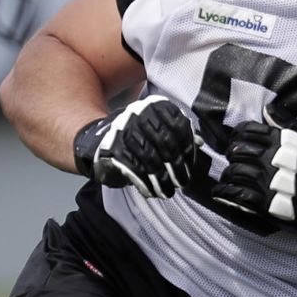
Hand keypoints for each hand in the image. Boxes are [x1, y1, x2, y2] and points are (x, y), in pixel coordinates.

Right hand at [74, 95, 203, 198]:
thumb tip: (199, 142)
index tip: (191, 166)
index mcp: (155, 106)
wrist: (97, 144)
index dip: (188, 150)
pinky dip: (144, 183)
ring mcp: (124, 130)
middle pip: (166, 144)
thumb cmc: (136, 139)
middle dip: (177, 168)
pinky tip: (150, 191)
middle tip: (182, 182)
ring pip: (151, 159)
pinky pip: (133, 168)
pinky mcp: (112, 148)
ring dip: (161, 179)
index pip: (179, 128)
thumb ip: (178, 133)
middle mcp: (139, 114)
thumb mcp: (157, 130)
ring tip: (167, 191)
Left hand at [210, 113, 296, 230]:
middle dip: (232, 152)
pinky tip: (221, 191)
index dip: (239, 133)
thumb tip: (267, 108)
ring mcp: (267, 182)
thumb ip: (288, 123)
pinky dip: (225, 191)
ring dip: (228, 173)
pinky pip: (236, 195)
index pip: (248, 131)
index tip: (238, 138)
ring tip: (230, 175)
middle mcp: (271, 160)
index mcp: (282, 142)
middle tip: (234, 157)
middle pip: (237, 151)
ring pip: (234, 172)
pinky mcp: (264, 204)